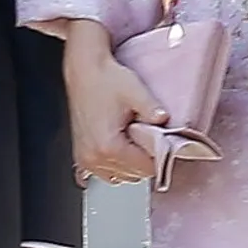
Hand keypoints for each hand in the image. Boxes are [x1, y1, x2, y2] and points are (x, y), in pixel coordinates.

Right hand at [64, 43, 163, 185]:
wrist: (84, 70)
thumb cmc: (105, 79)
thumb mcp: (135, 91)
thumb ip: (153, 110)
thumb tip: (166, 122)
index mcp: (108, 146)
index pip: (145, 169)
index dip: (158, 156)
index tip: (160, 142)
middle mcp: (93, 157)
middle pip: (133, 175)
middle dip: (143, 158)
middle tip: (145, 136)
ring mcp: (85, 158)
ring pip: (119, 176)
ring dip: (129, 163)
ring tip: (131, 139)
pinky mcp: (81, 154)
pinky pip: (102, 173)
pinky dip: (113, 165)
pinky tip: (118, 149)